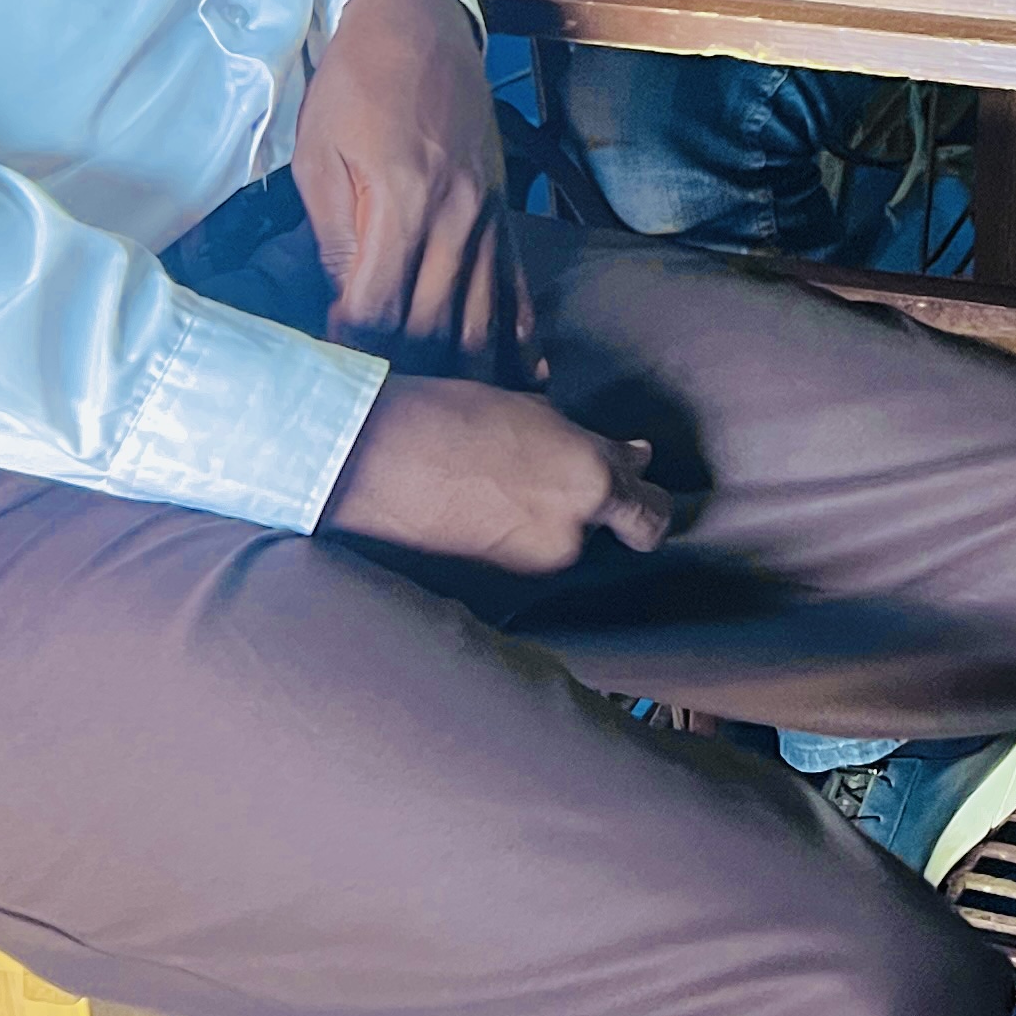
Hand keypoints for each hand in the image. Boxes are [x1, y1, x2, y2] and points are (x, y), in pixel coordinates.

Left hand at [297, 0, 535, 387]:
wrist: (416, 23)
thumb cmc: (355, 85)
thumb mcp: (320, 157)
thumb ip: (336, 237)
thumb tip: (345, 306)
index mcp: (402, 201)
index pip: (378, 311)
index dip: (355, 357)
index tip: (335, 385)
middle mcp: (455, 216)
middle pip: (435, 326)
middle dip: (408, 380)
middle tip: (386, 421)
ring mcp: (488, 215)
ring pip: (484, 317)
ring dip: (468, 375)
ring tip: (455, 424)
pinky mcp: (503, 209)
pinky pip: (518, 285)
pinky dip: (521, 337)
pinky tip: (525, 380)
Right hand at [321, 374, 671, 572]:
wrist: (362, 461)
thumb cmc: (446, 418)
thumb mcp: (535, 414)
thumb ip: (594, 445)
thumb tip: (637, 457)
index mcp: (592, 484)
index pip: (653, 519)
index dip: (646, 510)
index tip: (634, 502)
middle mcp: (569, 539)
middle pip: (594, 535)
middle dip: (574, 514)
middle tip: (526, 486)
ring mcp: (526, 577)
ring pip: (550, 558)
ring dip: (532, 537)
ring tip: (483, 502)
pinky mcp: (485, 601)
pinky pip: (510, 580)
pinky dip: (496, 561)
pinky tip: (463, 530)